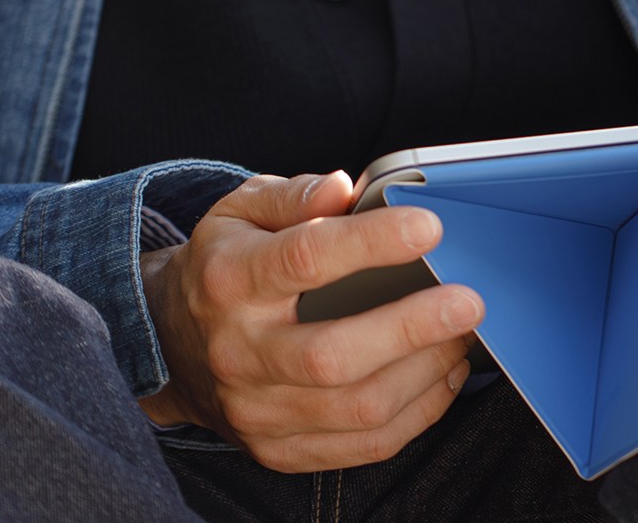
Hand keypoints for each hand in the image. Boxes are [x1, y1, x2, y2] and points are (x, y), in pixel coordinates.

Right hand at [137, 171, 482, 470]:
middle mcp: (239, 352)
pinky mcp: (279, 449)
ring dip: (425, 373)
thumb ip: (293, 195)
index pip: (304, 258)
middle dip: (412, 328)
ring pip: (357, 408)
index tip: (428, 227)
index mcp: (229, 281)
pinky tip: (442, 376)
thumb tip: (343, 189)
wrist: (169, 344)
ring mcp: (257, 410)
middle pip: (332, 355)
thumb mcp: (240, 212)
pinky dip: (418, 414)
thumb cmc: (223, 266)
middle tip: (468, 301)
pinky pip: (363, 446)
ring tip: (462, 335)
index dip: (371, 242)